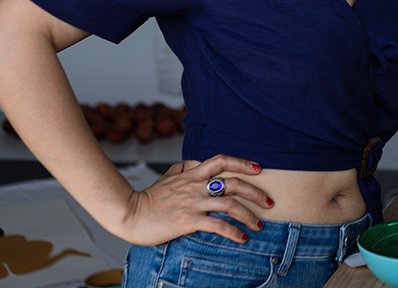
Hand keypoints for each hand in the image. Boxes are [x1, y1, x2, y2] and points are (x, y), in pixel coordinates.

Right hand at [116, 154, 272, 245]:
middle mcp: (196, 186)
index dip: (242, 162)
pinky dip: (233, 232)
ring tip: (259, 225)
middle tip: (269, 201)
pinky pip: (217, 225)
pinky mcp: (187, 220)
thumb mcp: (164, 179)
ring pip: (230, 204)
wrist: (128, 213)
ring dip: (249, 215)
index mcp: (192, 174)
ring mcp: (193, 202)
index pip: (222, 160)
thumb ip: (177, 171)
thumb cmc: (147, 198)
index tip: (258, 168)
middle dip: (255, 192)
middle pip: (233, 183)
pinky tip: (241, 238)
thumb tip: (184, 165)